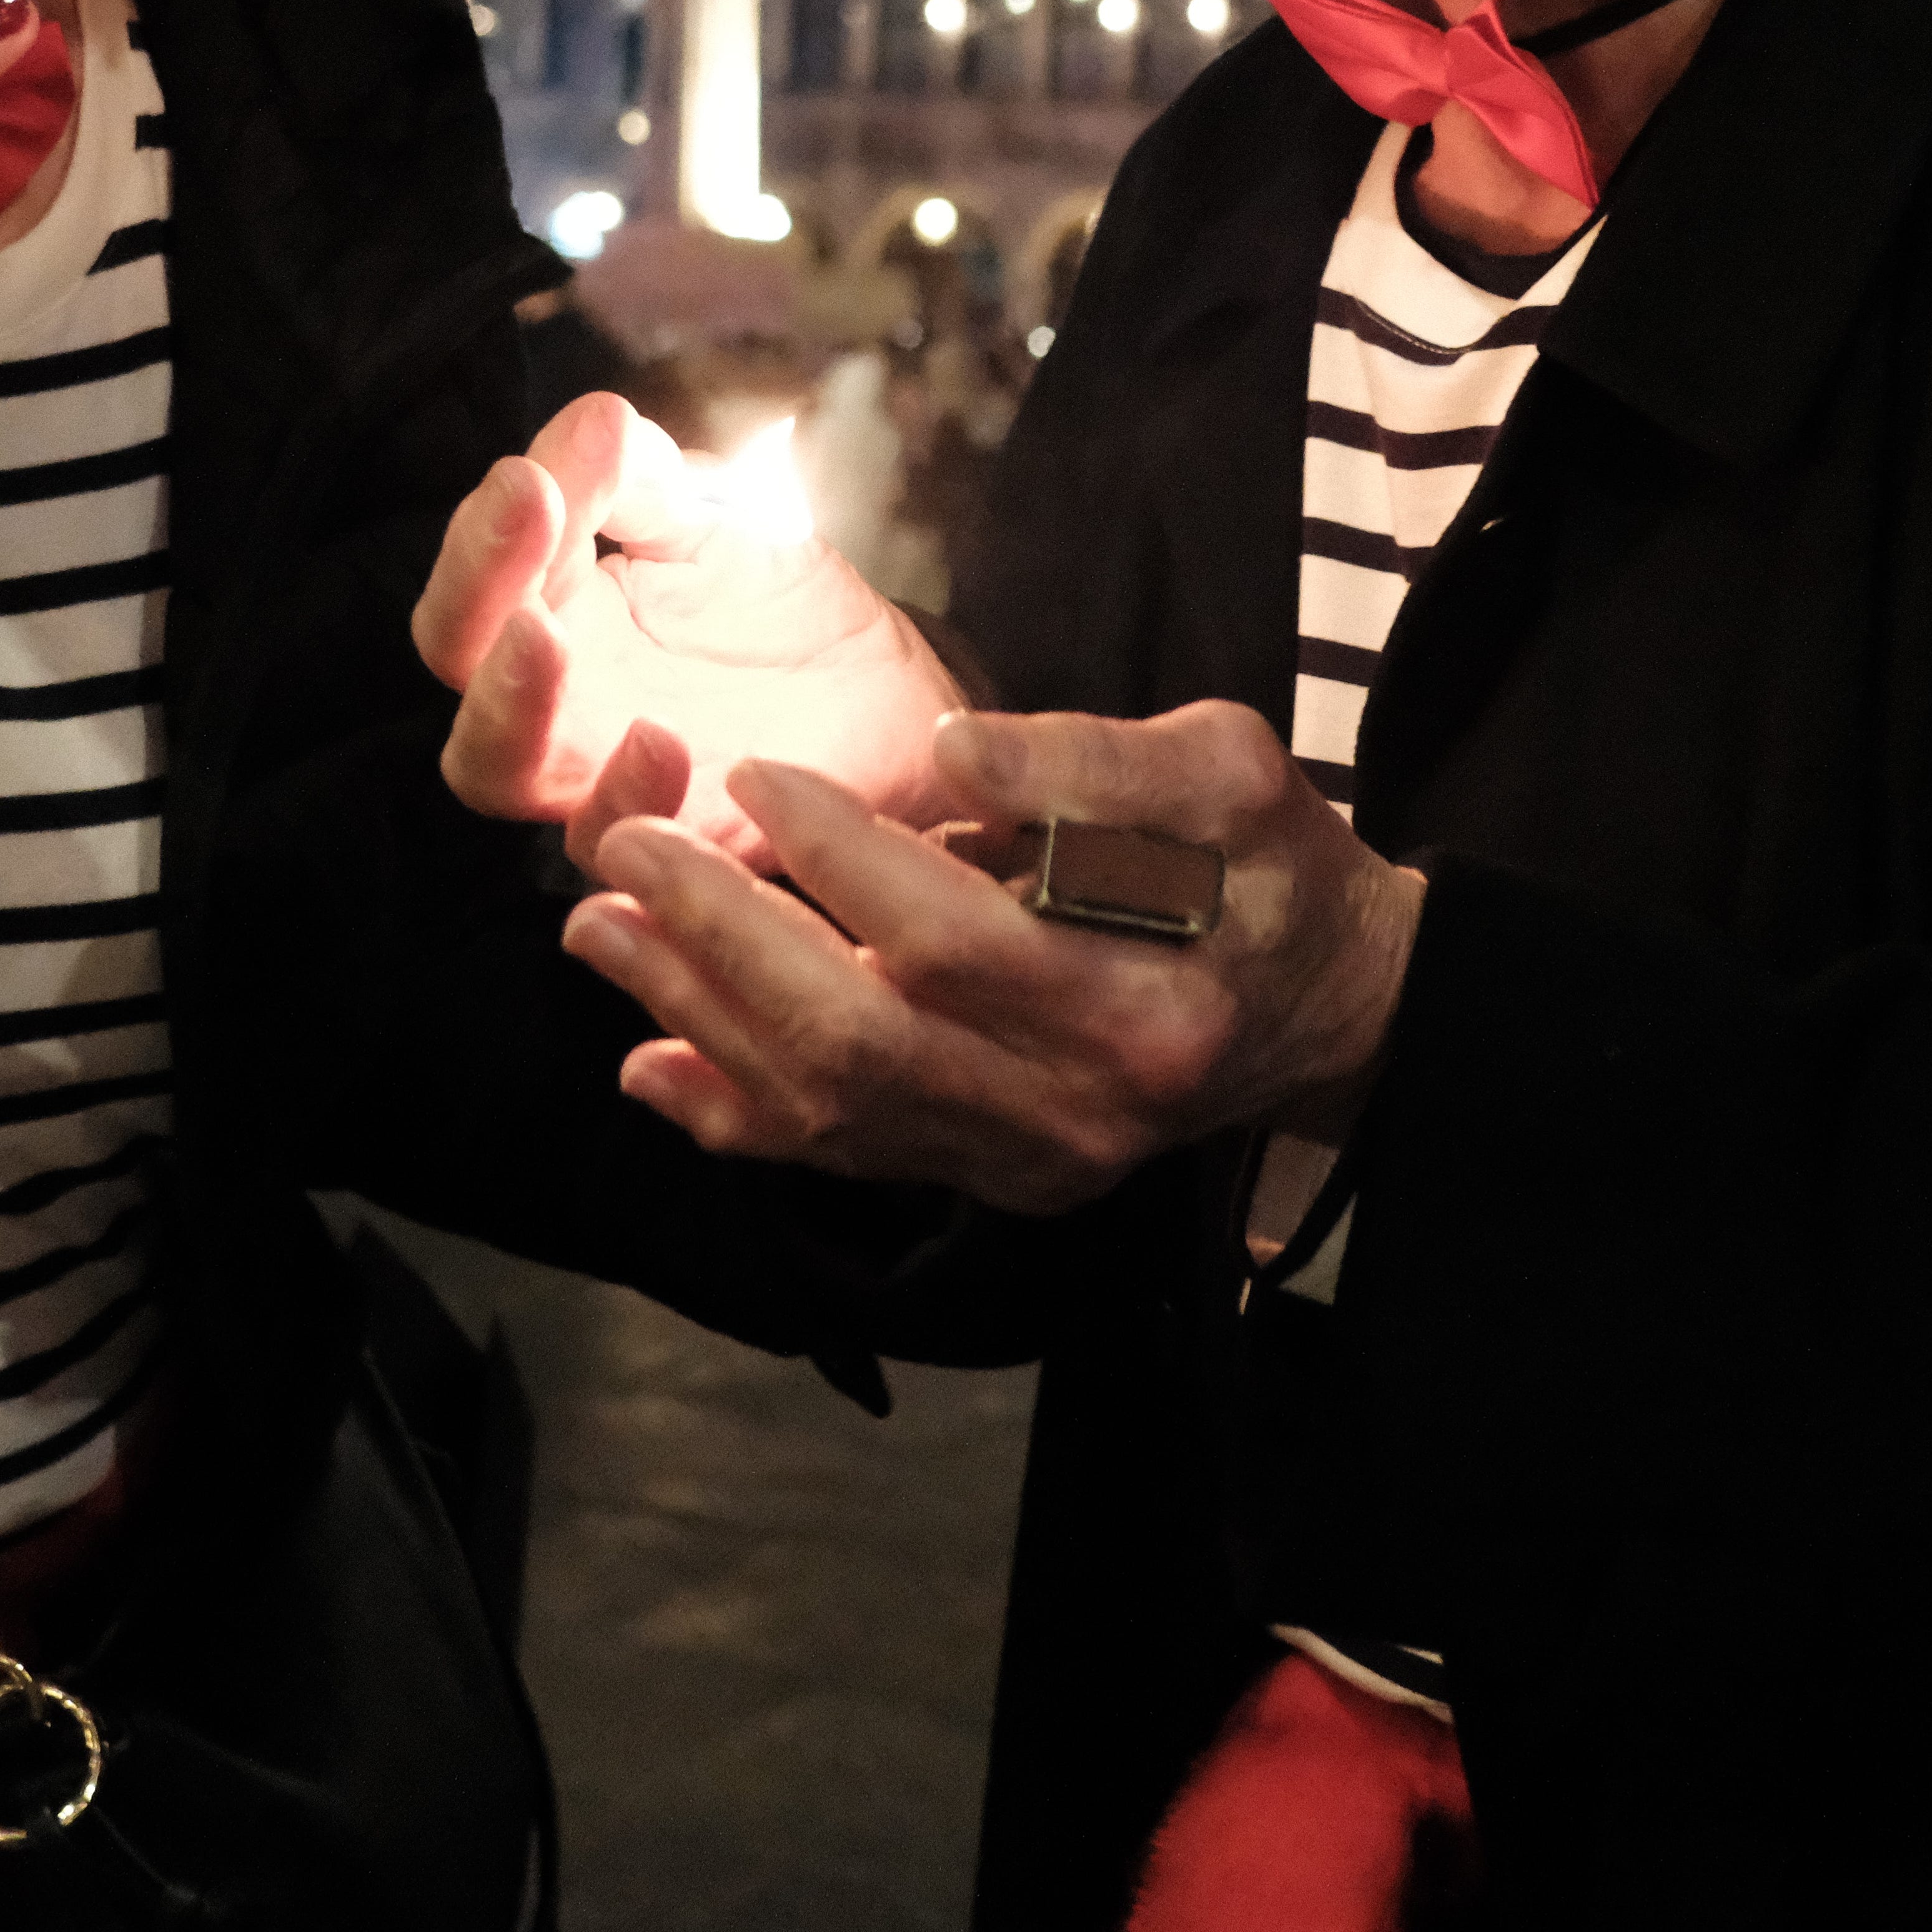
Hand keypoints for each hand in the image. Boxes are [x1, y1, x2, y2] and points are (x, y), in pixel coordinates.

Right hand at [414, 391, 960, 859]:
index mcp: (549, 607)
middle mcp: (548, 696)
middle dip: (475, 590)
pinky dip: (622, 795)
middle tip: (524, 513)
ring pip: (495, 767)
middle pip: (457, 661)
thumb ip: (646, 481)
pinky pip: (611, 841)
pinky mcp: (666, 840)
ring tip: (544, 634)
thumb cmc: (780, 605)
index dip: (488, 529)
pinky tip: (659, 740)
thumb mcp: (720, 520)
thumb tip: (595, 421)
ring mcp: (594, 776)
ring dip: (508, 701)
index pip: (476, 575)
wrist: (887, 699)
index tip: (530, 473)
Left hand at [558, 701, 1423, 1213]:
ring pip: (828, 1109)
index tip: (753, 773)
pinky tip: (647, 1060)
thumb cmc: (1276, 871)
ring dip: (697, 1017)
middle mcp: (1075, 1112)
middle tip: (627, 847)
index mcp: (1145, 1007)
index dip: (840, 858)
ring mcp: (1028, 1165)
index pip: (955, 938)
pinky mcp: (994, 1182)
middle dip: (724, 939)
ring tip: (599, 926)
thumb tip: (949, 749)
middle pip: (859, 1039)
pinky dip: (732, 1113)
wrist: (1333, 1012)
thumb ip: (1096, 762)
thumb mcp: (1234, 774)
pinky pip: (838, 1160)